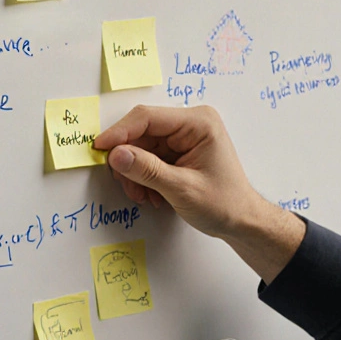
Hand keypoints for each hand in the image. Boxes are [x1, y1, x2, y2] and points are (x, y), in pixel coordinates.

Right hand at [94, 105, 260, 237]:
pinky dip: (142, 177)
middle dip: (128, 160)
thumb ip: (147, 170)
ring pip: (140, 147)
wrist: (241, 220)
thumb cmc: (223, 204)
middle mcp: (190, 124)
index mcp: (198, 122)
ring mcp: (182, 137)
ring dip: (134, 173)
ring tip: (143, 196)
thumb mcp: (182, 189)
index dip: (120, 132)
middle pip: (141, 133)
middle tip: (125, 185)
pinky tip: (150, 194)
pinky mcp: (177, 151)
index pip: (148, 118)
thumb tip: (116, 155)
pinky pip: (147, 158)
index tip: (99, 149)